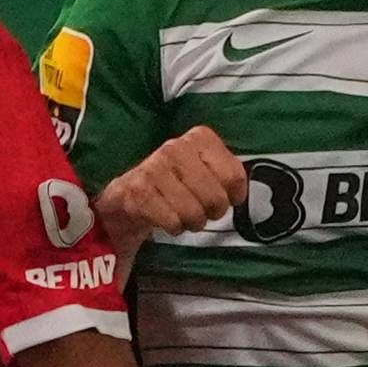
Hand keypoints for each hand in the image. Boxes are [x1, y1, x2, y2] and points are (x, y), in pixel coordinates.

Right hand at [98, 126, 246, 252]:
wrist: (129, 194)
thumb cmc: (177, 183)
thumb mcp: (206, 170)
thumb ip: (228, 176)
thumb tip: (238, 194)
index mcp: (200, 138)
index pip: (234, 176)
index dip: (233, 196)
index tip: (225, 198)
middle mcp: (176, 147)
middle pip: (216, 198)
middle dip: (213, 213)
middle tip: (203, 211)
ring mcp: (155, 167)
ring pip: (194, 213)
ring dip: (192, 223)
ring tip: (184, 216)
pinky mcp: (138, 190)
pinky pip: (172, 222)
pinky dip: (173, 228)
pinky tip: (167, 218)